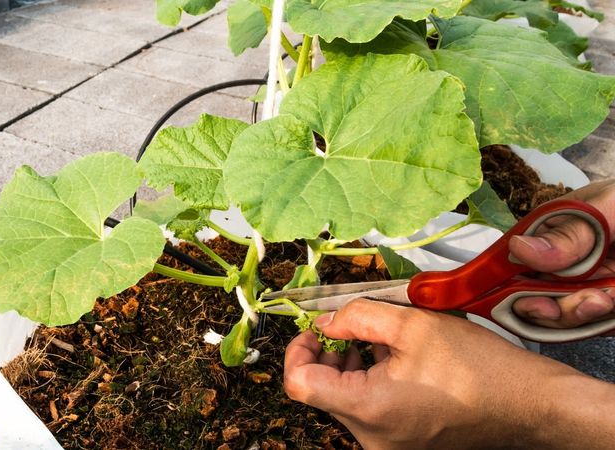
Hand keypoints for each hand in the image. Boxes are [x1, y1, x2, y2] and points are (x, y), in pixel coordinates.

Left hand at [284, 299, 614, 449]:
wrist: (527, 405)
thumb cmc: (479, 369)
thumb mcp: (412, 324)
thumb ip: (357, 316)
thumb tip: (325, 320)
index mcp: (368, 409)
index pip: (299, 384)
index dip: (297, 351)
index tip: (312, 330)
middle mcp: (371, 438)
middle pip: (322, 392)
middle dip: (329, 355)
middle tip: (348, 329)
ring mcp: (386, 446)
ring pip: (345, 401)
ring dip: (350, 368)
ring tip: (380, 342)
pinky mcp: (401, 446)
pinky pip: (369, 412)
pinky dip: (370, 383)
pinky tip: (395, 360)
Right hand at [509, 180, 614, 330]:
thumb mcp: (606, 209)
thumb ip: (567, 233)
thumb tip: (520, 248)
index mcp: (548, 234)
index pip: (509, 265)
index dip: (507, 287)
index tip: (530, 303)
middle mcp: (558, 264)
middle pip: (530, 300)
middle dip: (555, 310)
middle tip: (587, 301)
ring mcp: (581, 286)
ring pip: (562, 319)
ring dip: (582, 316)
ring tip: (607, 299)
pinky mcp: (604, 306)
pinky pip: (593, 326)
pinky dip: (603, 321)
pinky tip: (614, 302)